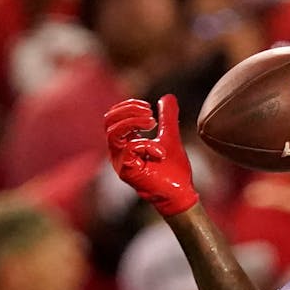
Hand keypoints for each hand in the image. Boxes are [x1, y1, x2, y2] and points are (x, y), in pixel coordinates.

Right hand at [103, 94, 197, 216]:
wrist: (180, 193)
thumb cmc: (173, 169)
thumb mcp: (170, 136)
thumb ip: (167, 117)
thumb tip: (167, 97)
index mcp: (125, 142)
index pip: (114, 117)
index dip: (128, 106)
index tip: (149, 107)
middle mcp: (119, 151)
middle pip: (109, 121)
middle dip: (129, 112)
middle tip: (150, 115)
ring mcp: (120, 162)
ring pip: (113, 133)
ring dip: (133, 123)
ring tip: (153, 124)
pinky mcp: (127, 172)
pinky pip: (128, 150)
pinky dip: (146, 145)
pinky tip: (160, 152)